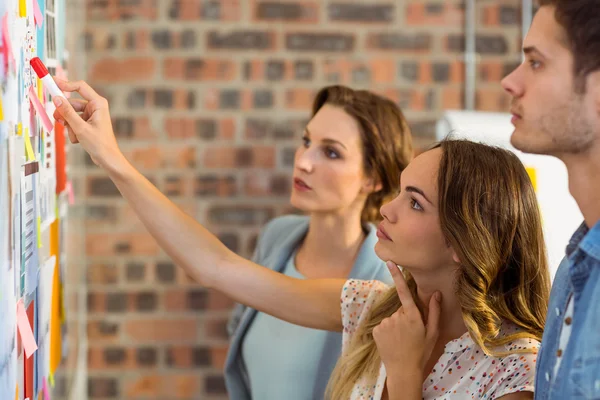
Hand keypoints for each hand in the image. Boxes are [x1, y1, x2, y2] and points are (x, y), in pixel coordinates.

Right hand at [52, 78, 122, 169]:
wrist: (107, 159)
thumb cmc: (100, 144)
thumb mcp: (80, 127)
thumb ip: (67, 112)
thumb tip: (56, 98)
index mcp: (98, 104)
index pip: (80, 87)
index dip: (66, 84)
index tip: (53, 83)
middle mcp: (95, 107)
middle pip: (72, 103)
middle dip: (64, 114)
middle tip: (58, 120)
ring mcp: (91, 115)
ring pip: (71, 114)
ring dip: (69, 125)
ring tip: (75, 135)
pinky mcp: (87, 123)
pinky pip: (74, 122)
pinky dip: (73, 130)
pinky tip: (79, 139)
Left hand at [373, 261, 441, 375]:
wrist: (403, 371)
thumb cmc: (421, 352)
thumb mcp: (432, 333)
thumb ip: (434, 311)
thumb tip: (436, 293)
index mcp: (412, 316)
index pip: (404, 291)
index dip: (397, 275)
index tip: (389, 262)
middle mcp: (397, 317)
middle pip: (401, 309)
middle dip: (406, 317)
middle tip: (411, 333)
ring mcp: (385, 323)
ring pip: (392, 318)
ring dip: (397, 325)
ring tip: (402, 340)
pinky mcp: (376, 330)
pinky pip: (384, 325)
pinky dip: (388, 331)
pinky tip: (393, 342)